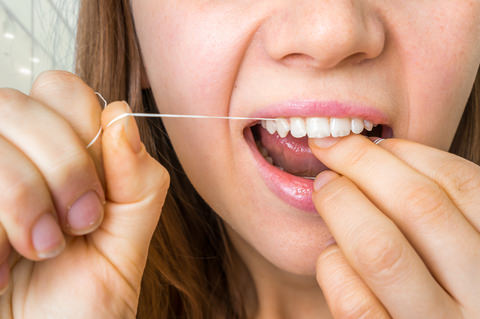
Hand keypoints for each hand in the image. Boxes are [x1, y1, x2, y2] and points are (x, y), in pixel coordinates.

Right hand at [0, 71, 168, 317]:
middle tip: (78, 225)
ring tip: (41, 250)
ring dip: (22, 199)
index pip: (63, 91)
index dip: (85, 135)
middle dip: (60, 167)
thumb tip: (122, 116)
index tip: (98, 198)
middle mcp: (10, 154)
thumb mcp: (124, 246)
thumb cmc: (78, 306)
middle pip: (18, 105)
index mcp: (59, 155)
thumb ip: (137, 184)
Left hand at [309, 135, 479, 317]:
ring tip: (324, 188)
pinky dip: (334, 264)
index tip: (372, 139)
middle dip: (364, 164)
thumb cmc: (455, 299)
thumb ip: (448, 220)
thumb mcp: (471, 256)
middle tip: (331, 148)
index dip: (410, 153)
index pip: (465, 186)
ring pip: (381, 250)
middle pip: (421, 207)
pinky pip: (354, 301)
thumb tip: (384, 157)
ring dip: (342, 205)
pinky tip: (332, 253)